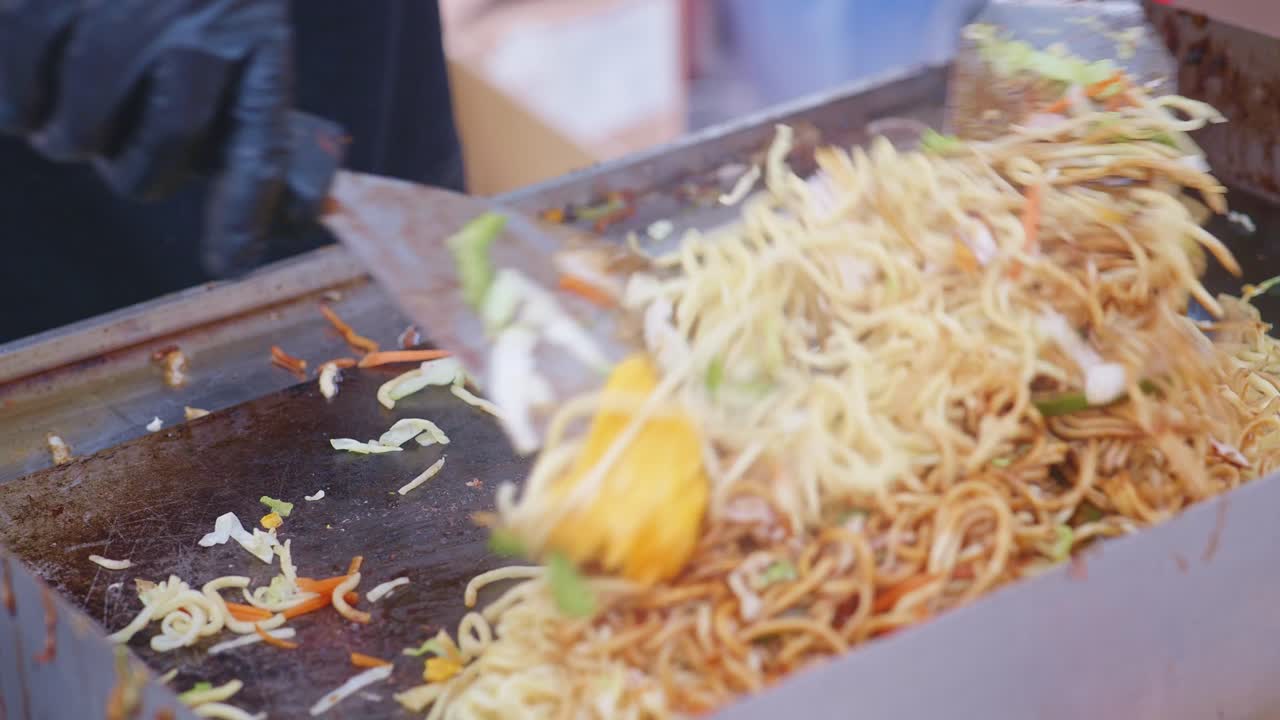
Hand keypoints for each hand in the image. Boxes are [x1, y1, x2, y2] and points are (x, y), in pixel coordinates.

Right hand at [0, 0, 304, 274]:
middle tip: (122, 141)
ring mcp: (109, 10)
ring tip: (77, 95)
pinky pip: (13, 106)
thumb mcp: (231, 28)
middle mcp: (191, 24)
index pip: (257, 147)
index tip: (228, 264)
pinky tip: (35, 65)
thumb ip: (245, 121)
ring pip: (74, 140)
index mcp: (252, 38)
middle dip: (131, 169)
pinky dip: (17, 103)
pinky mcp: (30, 5)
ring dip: (68, 134)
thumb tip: (280, 220)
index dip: (244, 213)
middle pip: (153, 161)